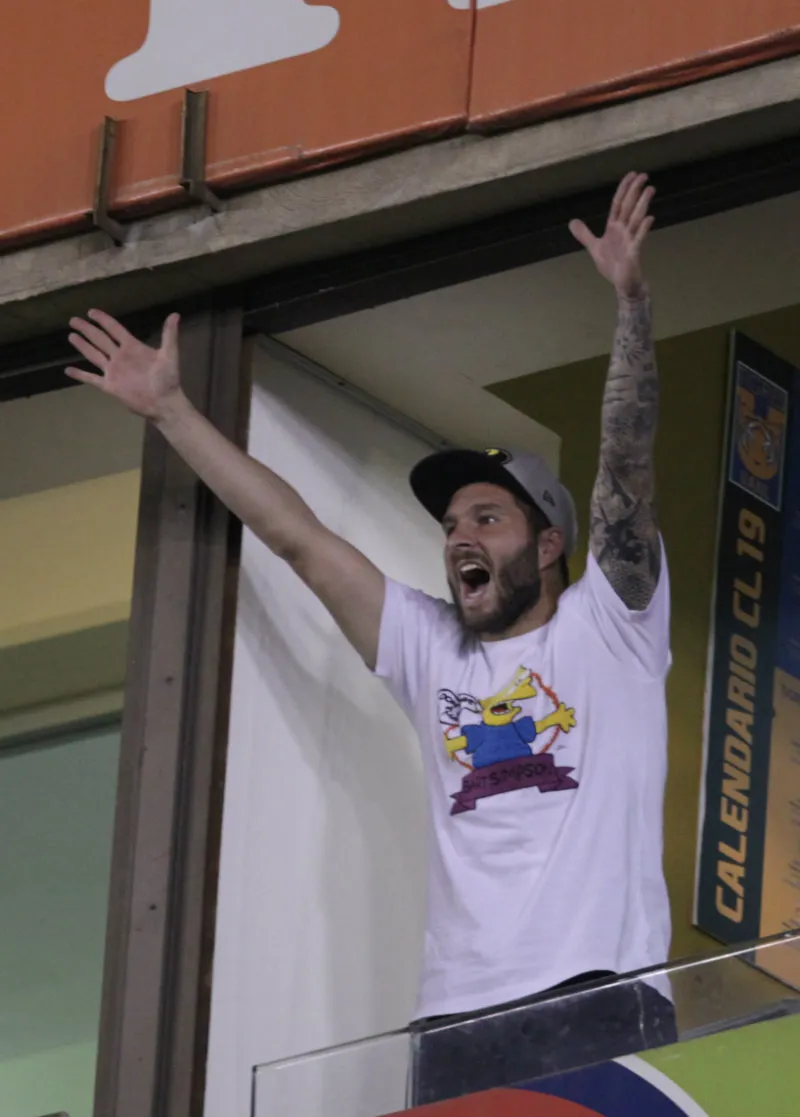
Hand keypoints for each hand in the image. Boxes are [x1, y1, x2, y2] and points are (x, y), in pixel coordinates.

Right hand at [66, 309, 183, 422]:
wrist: (164, 402)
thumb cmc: (168, 379)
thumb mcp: (170, 355)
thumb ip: (169, 335)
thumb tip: (175, 314)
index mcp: (132, 347)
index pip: (114, 329)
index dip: (103, 320)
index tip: (91, 312)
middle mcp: (120, 356)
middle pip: (100, 339)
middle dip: (87, 329)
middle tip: (73, 320)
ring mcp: (113, 371)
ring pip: (93, 355)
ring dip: (82, 346)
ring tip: (71, 336)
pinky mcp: (110, 385)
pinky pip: (91, 378)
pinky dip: (80, 374)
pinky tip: (68, 370)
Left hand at [569, 172, 654, 299]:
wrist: (622, 284)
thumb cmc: (612, 266)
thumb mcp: (594, 248)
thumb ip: (584, 234)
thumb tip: (572, 222)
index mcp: (614, 227)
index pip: (618, 204)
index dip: (623, 189)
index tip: (632, 175)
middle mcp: (623, 230)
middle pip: (629, 207)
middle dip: (635, 191)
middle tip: (645, 176)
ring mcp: (630, 240)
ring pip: (636, 219)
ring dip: (642, 204)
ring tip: (650, 189)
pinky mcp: (634, 253)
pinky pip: (639, 239)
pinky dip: (644, 229)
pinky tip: (650, 218)